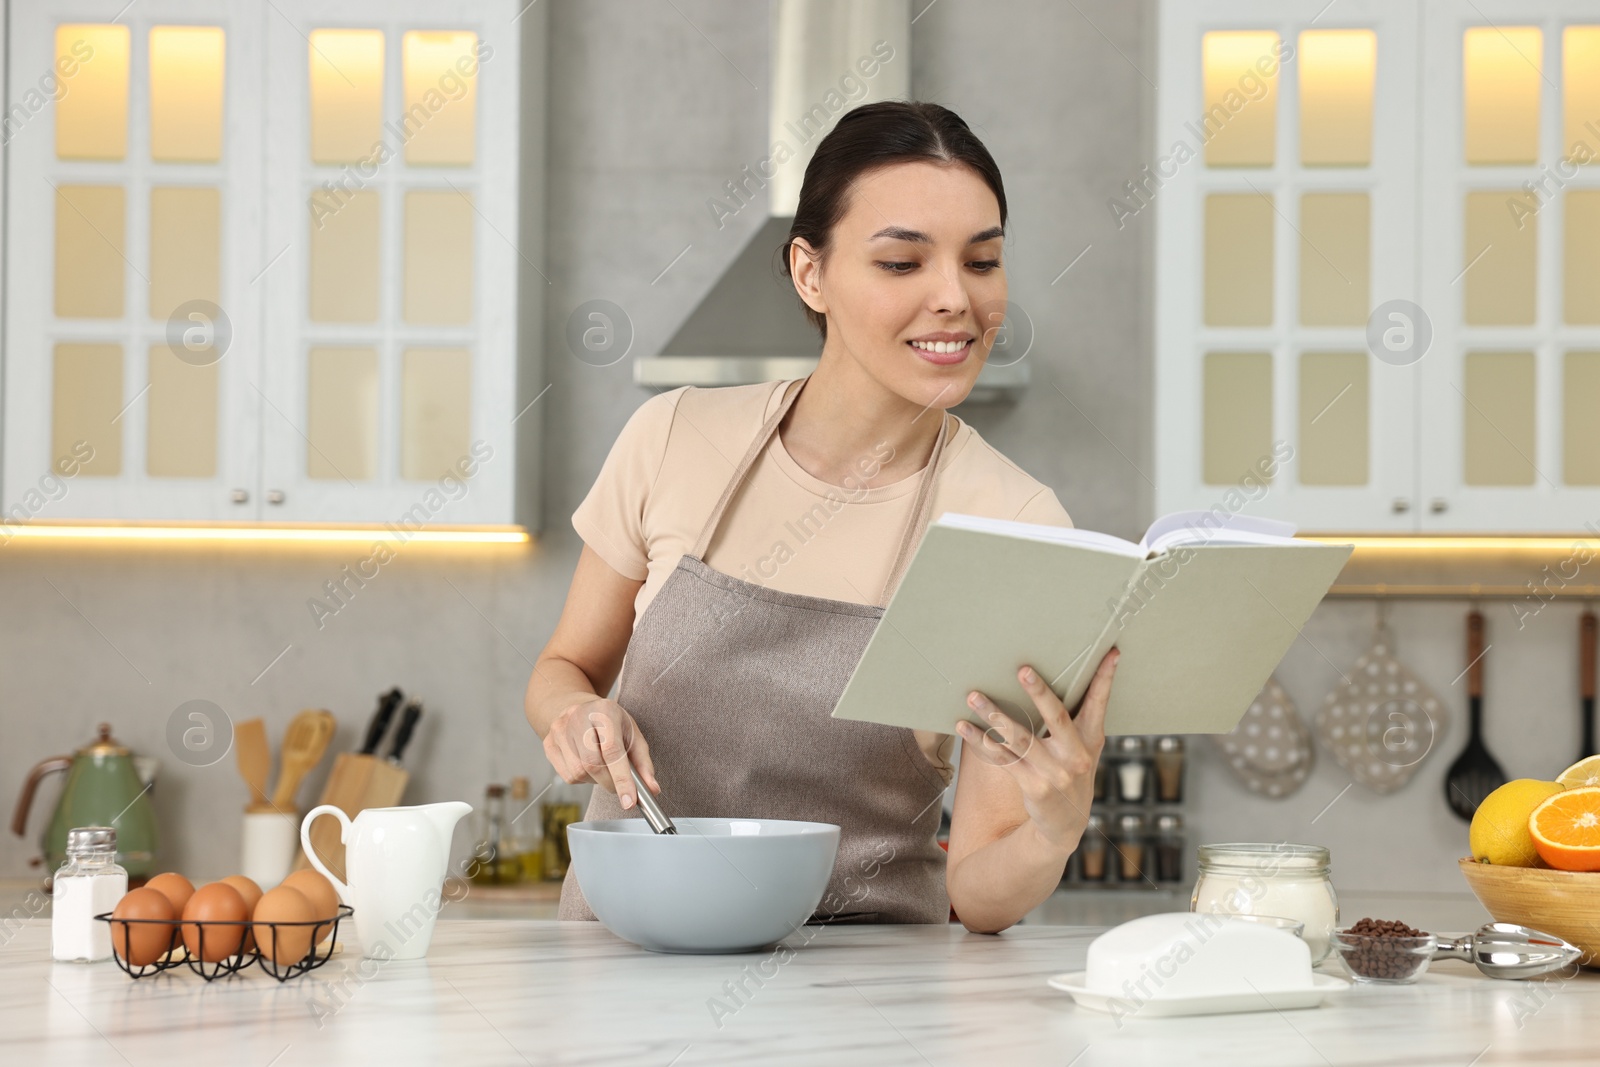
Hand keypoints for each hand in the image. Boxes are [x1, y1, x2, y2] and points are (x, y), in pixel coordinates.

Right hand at [543, 697, 658, 809]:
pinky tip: (587, 765)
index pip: (612, 750)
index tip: (629, 801)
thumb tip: (652, 789)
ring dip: (596, 780)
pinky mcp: (548, 745)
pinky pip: (567, 776)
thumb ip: (643, 762)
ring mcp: (559, 731)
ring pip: (579, 773)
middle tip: (620, 787)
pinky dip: (583, 779)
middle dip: (610, 783)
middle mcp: (578, 718)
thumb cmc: (608, 722)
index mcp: (604, 711)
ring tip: (603, 767)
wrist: (576, 707)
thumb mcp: (631, 733)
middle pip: (593, 764)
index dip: (622, 779)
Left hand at [956, 648, 1118, 850]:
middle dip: (1040, 693)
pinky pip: (1001, 758)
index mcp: (1091, 740)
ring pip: (1020, 738)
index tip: (1110, 653)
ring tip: (973, 696)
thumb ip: (1078, 719)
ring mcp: (1054, 773)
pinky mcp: (1032, 786)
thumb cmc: (1071, 773)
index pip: (1099, 703)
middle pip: (1057, 718)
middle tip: (1023, 670)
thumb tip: (1066, 676)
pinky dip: (980, 741)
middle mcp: (1075, 756)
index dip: (1105, 678)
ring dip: (995, 715)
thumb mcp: (1085, 749)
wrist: (1065, 825)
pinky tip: (963, 726)